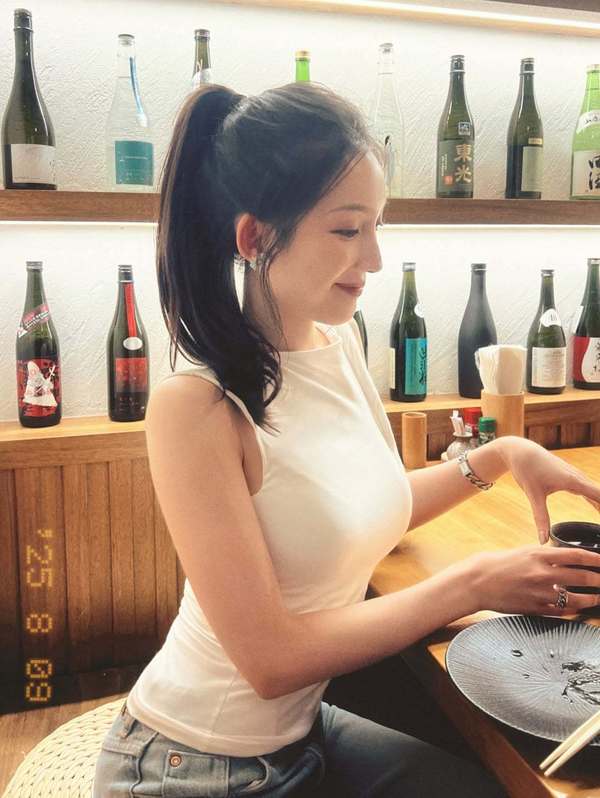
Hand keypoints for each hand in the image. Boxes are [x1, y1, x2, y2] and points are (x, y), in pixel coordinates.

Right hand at [469, 544, 599, 614]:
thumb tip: (562, 557)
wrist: (476, 582)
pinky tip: (576, 608)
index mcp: (538, 555)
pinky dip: (571, 610)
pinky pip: (560, 611)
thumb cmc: (495, 564)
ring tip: (597, 598)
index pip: (575, 555)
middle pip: (581, 577)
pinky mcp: (534, 608)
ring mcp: (539, 592)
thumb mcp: (521, 552)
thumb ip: (542, 555)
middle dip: (599, 580)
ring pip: (575, 599)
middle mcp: (542, 573)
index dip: (595, 558)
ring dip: (590, 599)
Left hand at [497, 437, 599, 543]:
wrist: (520, 451)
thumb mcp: (533, 495)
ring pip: (596, 492)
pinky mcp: (570, 476)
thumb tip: (543, 541)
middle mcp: (578, 477)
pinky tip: (597, 508)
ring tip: (599, 525)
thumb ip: (541, 518)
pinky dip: (595, 499)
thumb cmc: (526, 469)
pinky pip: (588, 490)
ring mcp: (575, 476)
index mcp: (573, 481)